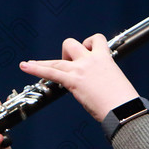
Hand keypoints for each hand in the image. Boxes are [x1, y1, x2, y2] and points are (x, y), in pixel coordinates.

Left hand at [19, 33, 138, 121]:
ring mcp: (80, 69)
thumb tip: (96, 83)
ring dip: (47, 63)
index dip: (88, 44)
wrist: (123, 109)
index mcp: (105, 58)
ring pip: (58, 58)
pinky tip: (25, 66)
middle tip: (69, 67)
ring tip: (33, 65)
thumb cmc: (123, 100)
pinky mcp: (73, 81)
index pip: (95, 39)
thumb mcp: (116, 81)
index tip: (87, 52)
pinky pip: (50, 71)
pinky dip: (35, 68)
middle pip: (71, 44)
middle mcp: (91, 59)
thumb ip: (103, 76)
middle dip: (67, 53)